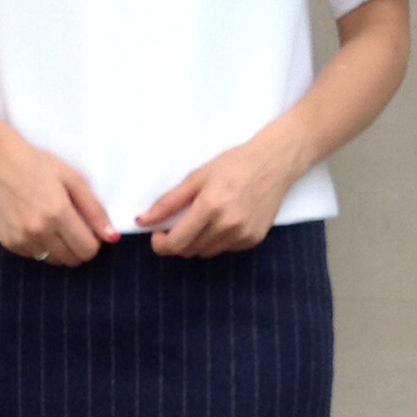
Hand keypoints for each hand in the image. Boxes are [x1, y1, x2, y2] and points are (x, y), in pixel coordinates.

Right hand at [0, 127, 118, 264]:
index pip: (87, 249)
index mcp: (58, 213)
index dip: (94, 242)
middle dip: (78, 247)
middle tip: (72, 227)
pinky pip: (34, 256)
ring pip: (53, 260)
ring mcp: (22, 239)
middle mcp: (39, 230)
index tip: (89, 230)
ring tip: (52, 225)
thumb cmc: (38, 166)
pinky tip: (35, 225)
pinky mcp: (9, 243)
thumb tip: (112, 237)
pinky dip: (40, 246)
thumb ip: (95, 210)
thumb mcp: (73, 180)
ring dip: (59, 248)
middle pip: (72, 259)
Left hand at [136, 127, 302, 257]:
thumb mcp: (196, 178)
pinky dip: (217, 240)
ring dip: (197, 242)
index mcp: (210, 207)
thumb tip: (142, 221)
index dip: (161, 245)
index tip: (157, 235)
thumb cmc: (234, 165)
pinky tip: (224, 220)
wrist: (274, 163)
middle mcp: (227, 225)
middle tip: (178, 223)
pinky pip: (225, 249)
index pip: (176, 243)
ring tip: (204, 218)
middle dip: (178, 241)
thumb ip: (168, 203)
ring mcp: (242, 235)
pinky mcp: (253, 239)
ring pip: (206, 252)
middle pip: (189, 251)